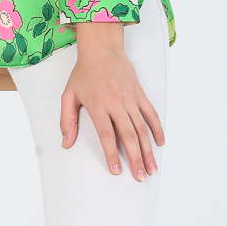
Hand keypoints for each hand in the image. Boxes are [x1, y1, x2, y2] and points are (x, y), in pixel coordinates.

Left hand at [60, 20, 164, 178]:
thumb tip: (66, 142)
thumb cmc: (84, 72)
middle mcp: (116, 103)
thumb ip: (67, 120)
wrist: (101, 48)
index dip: (112, 155)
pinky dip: (157, 129)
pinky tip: (160, 143)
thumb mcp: (68, 95)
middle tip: (140, 177)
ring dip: (148, 150)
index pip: (107, 136)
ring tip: (152, 167)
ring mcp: (130, 98)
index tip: (117, 171)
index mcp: (98, 106)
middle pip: (128, 136)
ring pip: (142, 129)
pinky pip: (151, 114)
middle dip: (135, 159)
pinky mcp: (140, 93)